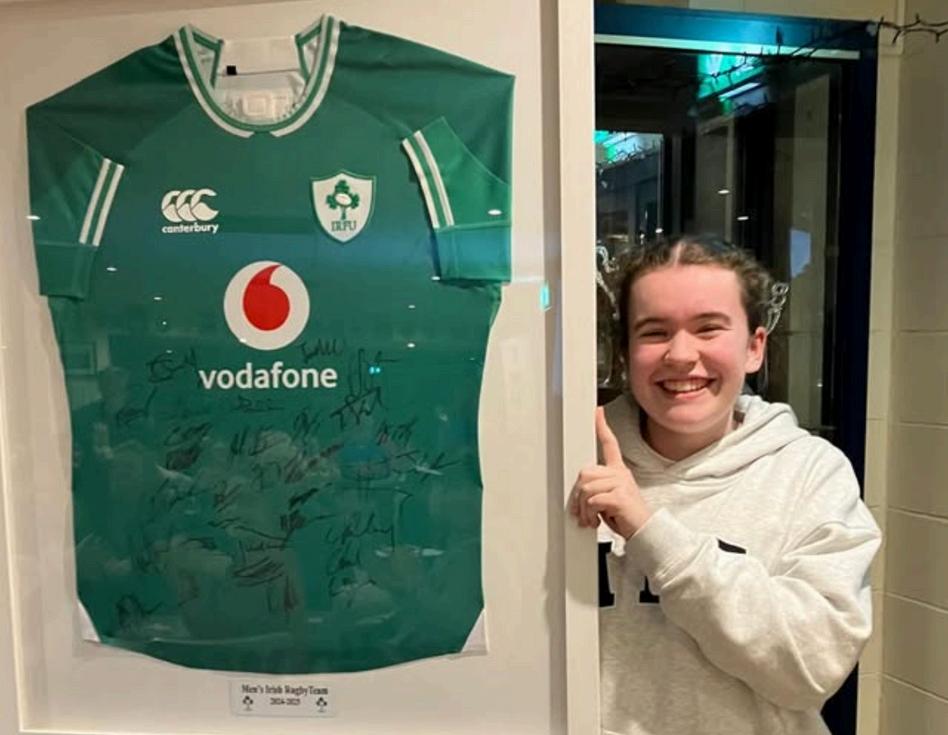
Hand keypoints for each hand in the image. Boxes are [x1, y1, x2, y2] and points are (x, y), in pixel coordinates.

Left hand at [570, 407, 651, 537]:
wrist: (644, 532)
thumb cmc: (625, 517)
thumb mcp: (608, 498)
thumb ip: (595, 489)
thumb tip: (577, 493)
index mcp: (618, 472)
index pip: (610, 443)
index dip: (602, 426)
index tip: (597, 411)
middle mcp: (620, 474)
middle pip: (585, 473)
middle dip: (578, 497)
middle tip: (584, 512)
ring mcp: (621, 483)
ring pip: (586, 488)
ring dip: (584, 508)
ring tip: (592, 518)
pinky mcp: (620, 496)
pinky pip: (593, 500)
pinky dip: (590, 514)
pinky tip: (598, 521)